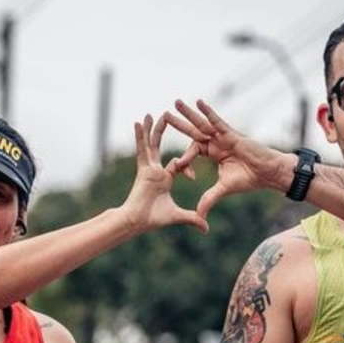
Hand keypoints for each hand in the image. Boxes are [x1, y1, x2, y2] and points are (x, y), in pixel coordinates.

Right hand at [123, 114, 207, 232]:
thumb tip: (206, 228)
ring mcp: (148, 168)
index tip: (192, 177)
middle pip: (159, 146)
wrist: (137, 221)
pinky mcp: (142, 169)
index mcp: (164, 177)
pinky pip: (141, 149)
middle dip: (162, 131)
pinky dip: (139, 136)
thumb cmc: (153, 218)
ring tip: (151, 114)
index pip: (178, 163)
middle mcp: (155, 170)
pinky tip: (139, 123)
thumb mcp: (177, 215)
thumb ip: (192, 218)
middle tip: (166, 116)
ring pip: (150, 144)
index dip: (187, 166)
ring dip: (151, 129)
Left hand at [163, 99, 291, 219]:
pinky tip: (198, 102)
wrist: (267, 174)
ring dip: (188, 114)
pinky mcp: (231, 134)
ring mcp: (223, 137)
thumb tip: (198, 216)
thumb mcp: (223, 189)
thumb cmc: (250, 179)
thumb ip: (209, 199)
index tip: (179, 168)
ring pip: (202, 123)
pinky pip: (217, 121)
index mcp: (213, 153)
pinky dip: (208, 112)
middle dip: (179, 124)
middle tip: (164, 115)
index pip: (193, 151)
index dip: (185, 159)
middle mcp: (216, 142)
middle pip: (193, 131)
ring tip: (176, 102)